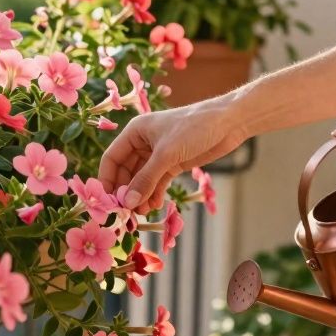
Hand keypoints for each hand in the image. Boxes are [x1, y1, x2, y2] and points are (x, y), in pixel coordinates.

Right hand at [100, 96, 247, 212]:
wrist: (229, 123)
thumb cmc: (194, 128)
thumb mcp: (167, 155)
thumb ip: (146, 180)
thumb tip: (128, 203)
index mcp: (134, 132)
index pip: (111, 158)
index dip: (107, 180)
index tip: (107, 202)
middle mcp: (142, 143)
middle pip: (125, 172)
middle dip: (127, 192)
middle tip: (127, 212)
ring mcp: (158, 155)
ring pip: (141, 180)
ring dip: (141, 196)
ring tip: (143, 212)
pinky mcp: (172, 164)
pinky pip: (157, 182)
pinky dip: (154, 194)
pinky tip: (156, 205)